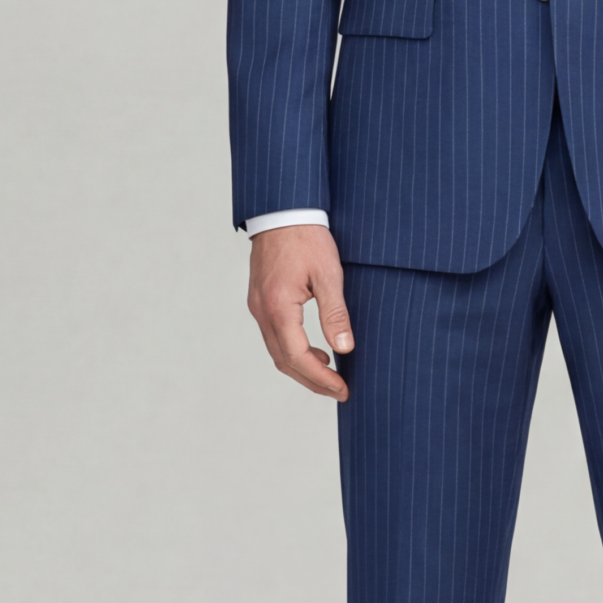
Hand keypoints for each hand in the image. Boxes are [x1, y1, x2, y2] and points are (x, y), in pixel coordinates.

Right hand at [247, 225, 353, 401]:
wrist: (282, 210)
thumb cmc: (307, 237)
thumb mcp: (329, 274)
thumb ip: (335, 313)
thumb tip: (344, 348)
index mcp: (278, 307)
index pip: (298, 358)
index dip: (321, 379)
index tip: (343, 389)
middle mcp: (262, 311)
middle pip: (283, 361)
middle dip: (312, 381)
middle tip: (339, 391)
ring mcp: (257, 306)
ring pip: (277, 351)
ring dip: (302, 368)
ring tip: (330, 375)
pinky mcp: (260, 300)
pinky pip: (274, 336)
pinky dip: (293, 351)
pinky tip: (315, 350)